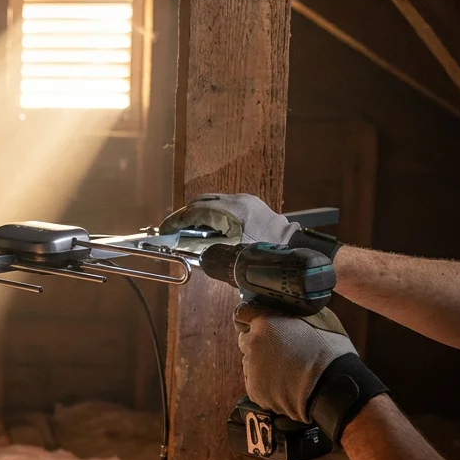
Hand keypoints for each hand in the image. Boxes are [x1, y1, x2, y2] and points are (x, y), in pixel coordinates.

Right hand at [161, 193, 300, 245]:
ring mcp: (246, 200)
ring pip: (212, 201)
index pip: (194, 212)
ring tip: (190, 231)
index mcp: (231, 212)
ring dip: (198, 214)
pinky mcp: (252, 204)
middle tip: (173, 230)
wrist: (296, 251)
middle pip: (200, 201)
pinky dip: (212, 214)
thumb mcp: (230, 258)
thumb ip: (205, 251)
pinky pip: (224, 204)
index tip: (164, 229)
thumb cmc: (266, 258)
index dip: (175, 221)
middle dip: (185, 215)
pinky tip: (211, 229)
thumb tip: (185, 248)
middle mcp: (237, 201)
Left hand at [233, 304, 355, 423]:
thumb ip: (292, 311)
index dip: (250, 318)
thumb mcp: (317, 316)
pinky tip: (286, 384)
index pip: (243, 313)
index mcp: (265, 321)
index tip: (256, 323)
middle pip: (246, 339)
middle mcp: (252, 343)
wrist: (335, 386)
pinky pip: (256, 383)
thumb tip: (287, 308)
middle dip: (259, 343)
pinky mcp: (254, 390)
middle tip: (282, 351)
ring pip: (251, 363)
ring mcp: (251, 367)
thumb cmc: (331, 350)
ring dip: (264, 364)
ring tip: (289, 370)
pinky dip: (267, 384)